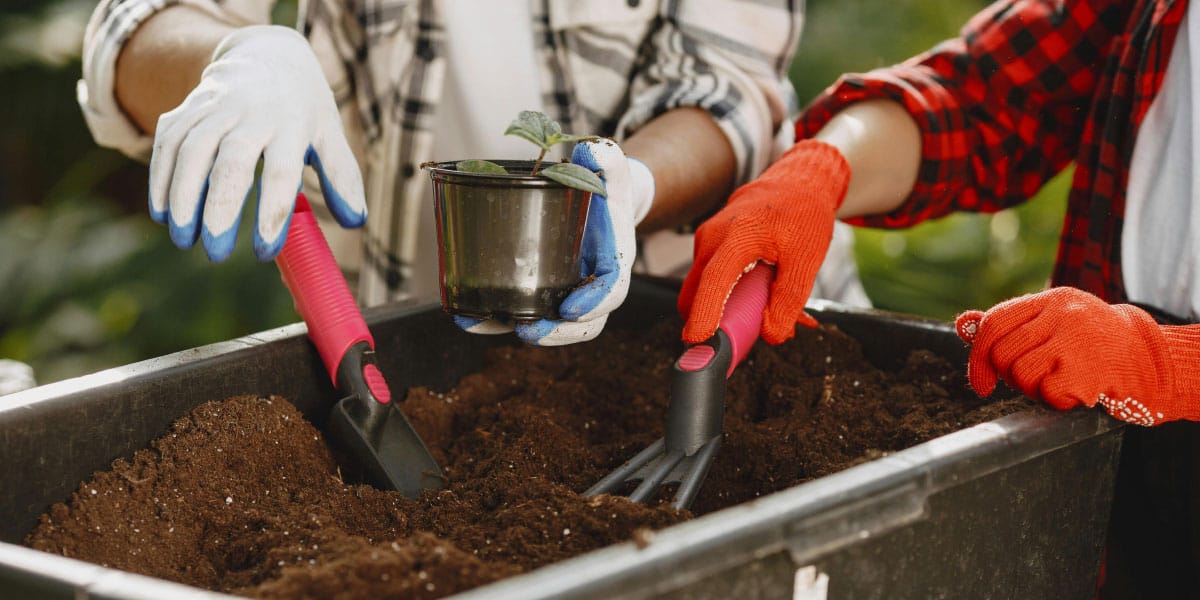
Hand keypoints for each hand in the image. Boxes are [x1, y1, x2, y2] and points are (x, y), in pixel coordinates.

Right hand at [148, 25, 365, 261]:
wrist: (267, 53)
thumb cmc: (303, 107)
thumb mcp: (330, 135)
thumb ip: (342, 177)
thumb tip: (354, 221)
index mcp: (292, 125)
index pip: (281, 173)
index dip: (271, 213)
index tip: (264, 251)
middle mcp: (251, 114)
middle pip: (231, 163)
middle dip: (220, 211)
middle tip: (216, 253)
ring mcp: (215, 107)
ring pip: (191, 151)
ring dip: (183, 198)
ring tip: (183, 239)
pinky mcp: (187, 107)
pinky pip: (168, 142)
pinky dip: (161, 177)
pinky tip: (162, 213)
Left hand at [456, 139, 653, 345]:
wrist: (596, 199)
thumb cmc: (602, 186)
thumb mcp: (610, 169)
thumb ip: (608, 158)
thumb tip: (594, 150)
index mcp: (613, 262)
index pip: (610, 291)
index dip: (593, 303)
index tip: (569, 308)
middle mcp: (591, 285)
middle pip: (582, 323)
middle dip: (556, 333)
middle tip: (527, 330)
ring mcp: (564, 292)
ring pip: (548, 326)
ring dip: (513, 329)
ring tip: (482, 323)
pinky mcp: (539, 290)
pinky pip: (520, 312)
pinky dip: (492, 320)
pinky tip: (465, 315)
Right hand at [678, 139, 849, 344]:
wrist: (796, 182)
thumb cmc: (803, 215)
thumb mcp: (806, 260)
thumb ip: (790, 300)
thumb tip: (772, 335)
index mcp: (737, 237)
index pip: (713, 282)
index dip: (703, 314)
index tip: (698, 342)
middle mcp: (712, 238)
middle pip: (695, 293)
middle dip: (706, 323)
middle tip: (733, 345)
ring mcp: (706, 240)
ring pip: (702, 288)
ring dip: (723, 309)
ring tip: (760, 314)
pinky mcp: (709, 245)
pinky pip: (709, 278)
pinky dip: (727, 294)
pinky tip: (756, 296)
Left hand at [955, 287, 1199, 425]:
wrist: (1151, 360)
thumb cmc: (1093, 343)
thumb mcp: (1053, 323)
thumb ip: (1009, 325)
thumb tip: (962, 325)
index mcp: (1051, 299)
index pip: (994, 322)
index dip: (977, 356)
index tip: (981, 384)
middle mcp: (1062, 314)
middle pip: (1002, 354)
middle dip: (1011, 377)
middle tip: (1036, 381)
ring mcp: (1075, 339)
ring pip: (1020, 374)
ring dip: (1034, 390)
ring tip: (1060, 382)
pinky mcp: (1087, 368)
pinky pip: (1046, 394)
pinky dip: (1057, 401)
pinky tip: (1078, 391)